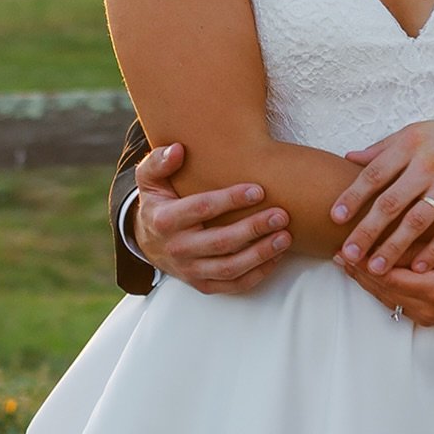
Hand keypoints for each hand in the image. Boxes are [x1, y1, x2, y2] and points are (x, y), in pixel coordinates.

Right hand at [131, 142, 291, 294]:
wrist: (148, 242)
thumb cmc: (158, 203)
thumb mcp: (150, 179)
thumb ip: (159, 161)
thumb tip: (178, 149)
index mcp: (164, 220)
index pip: (201, 209)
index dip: (230, 200)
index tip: (258, 190)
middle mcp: (177, 248)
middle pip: (220, 242)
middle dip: (253, 229)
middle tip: (281, 215)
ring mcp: (190, 270)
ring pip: (229, 268)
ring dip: (261, 254)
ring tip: (285, 237)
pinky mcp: (203, 285)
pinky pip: (233, 285)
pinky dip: (258, 274)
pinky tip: (277, 257)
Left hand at [331, 113, 433, 276]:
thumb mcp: (417, 132)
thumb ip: (384, 149)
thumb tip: (349, 158)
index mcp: (410, 145)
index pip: (374, 174)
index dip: (352, 196)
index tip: (335, 218)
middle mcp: (429, 164)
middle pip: (390, 202)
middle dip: (367, 230)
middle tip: (349, 253)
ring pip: (416, 221)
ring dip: (394, 247)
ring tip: (375, 268)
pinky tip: (419, 268)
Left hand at [335, 244, 433, 328]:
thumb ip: (419, 240)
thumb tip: (384, 226)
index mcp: (432, 289)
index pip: (384, 276)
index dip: (361, 261)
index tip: (344, 245)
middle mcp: (429, 310)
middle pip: (382, 290)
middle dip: (358, 272)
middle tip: (338, 252)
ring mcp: (432, 319)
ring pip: (389, 300)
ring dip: (369, 282)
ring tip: (350, 263)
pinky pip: (402, 306)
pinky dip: (385, 290)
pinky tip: (374, 277)